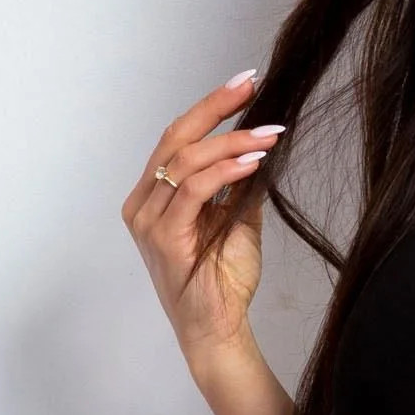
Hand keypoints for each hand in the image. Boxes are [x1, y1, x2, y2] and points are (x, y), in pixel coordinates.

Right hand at [120, 69, 283, 372]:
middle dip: (217, 108)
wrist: (218, 331)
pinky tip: (254, 163)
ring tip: (270, 134)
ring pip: (187, 162)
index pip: (178, 138)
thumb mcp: (236, 222)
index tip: (245, 83)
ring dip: (233, 142)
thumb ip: (239, 186)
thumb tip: (260, 147)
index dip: (211, 107)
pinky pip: (194, 192)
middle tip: (254, 87)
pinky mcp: (165, 240)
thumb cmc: (223, 282)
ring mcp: (150, 222)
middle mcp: (144, 205)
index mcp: (153, 196)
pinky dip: (225, 172)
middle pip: (176, 138)